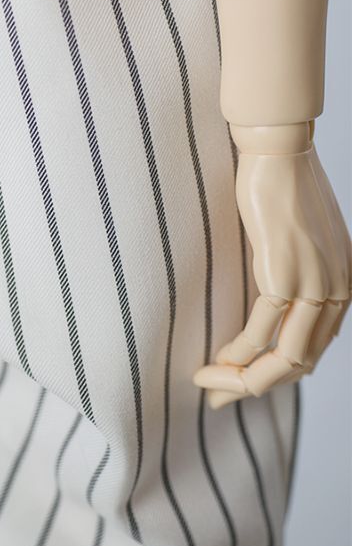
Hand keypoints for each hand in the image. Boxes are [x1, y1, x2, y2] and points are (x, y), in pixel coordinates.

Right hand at [193, 123, 350, 408]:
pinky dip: (236, 355)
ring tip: (207, 383)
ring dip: (241, 380)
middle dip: (253, 387)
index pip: (313, 350)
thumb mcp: (298, 238)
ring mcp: (315, 286)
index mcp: (344, 286)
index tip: (234, 380)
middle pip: (300, 365)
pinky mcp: (285, 277)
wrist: (278, 150)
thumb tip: (269, 299)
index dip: (273, 374)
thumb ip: (294, 272)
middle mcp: (337, 292)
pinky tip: (215, 361)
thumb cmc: (281, 185)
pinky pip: (260, 333)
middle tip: (216, 396)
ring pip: (283, 360)